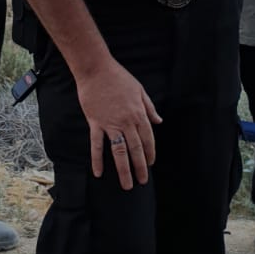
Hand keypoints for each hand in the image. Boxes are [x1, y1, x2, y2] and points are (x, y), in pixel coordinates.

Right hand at [75, 60, 161, 187]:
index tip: (150, 164)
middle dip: (140, 167)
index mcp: (139, 114)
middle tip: (142, 181)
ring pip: (119, 151)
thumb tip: (158, 121)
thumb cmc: (118, 77)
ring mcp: (110, 123)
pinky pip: (97, 144)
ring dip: (124, 169)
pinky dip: (97, 159)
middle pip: (135, 149)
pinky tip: (98, 172)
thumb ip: (149, 108)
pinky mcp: (96, 123)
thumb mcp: (139, 90)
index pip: (148, 139)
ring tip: (127, 185)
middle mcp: (126, 121)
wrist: (96, 69)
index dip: (150, 153)